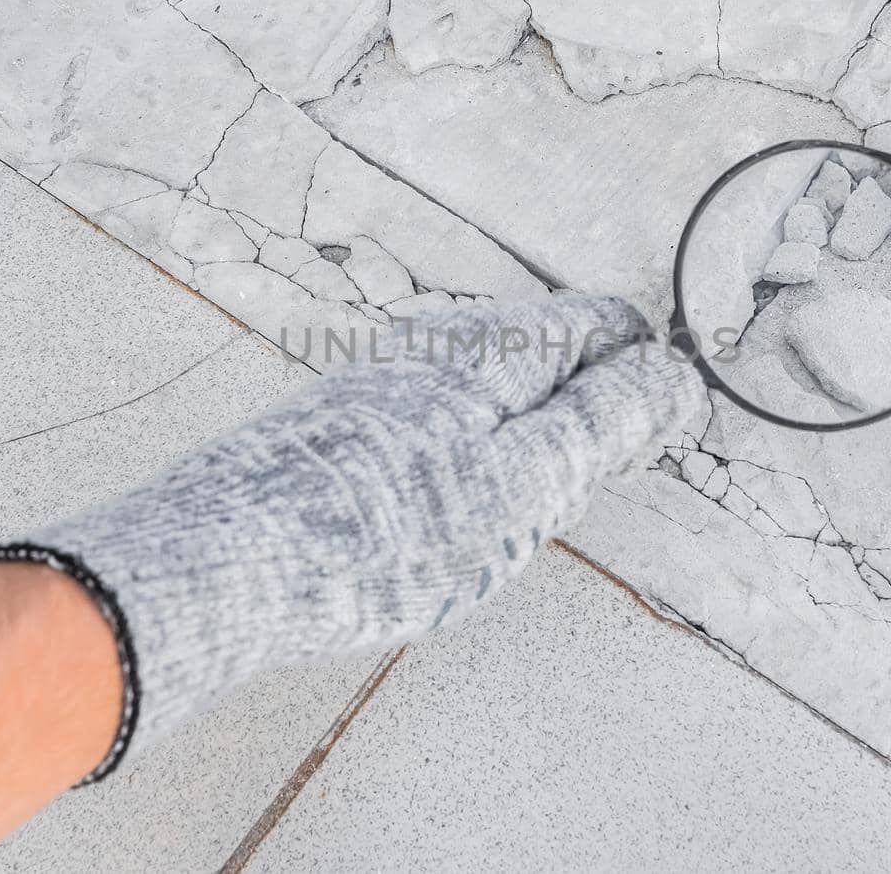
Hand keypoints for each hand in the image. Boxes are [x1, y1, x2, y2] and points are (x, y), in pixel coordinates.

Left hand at [0, 294, 704, 779]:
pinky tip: (437, 520)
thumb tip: (670, 374)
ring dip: (525, 444)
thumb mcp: (519, 489)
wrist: (220, 565)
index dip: (645, 383)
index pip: (605, 325)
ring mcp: (388, 379)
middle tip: (558, 503)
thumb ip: (600, 425)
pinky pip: (444, 422)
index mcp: (492, 346)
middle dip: (583, 417)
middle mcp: (438, 343)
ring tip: (497, 523)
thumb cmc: (379, 538)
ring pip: (496, 391)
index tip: (638, 457)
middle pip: (551, 353)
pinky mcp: (350, 421)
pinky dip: (469, 463)